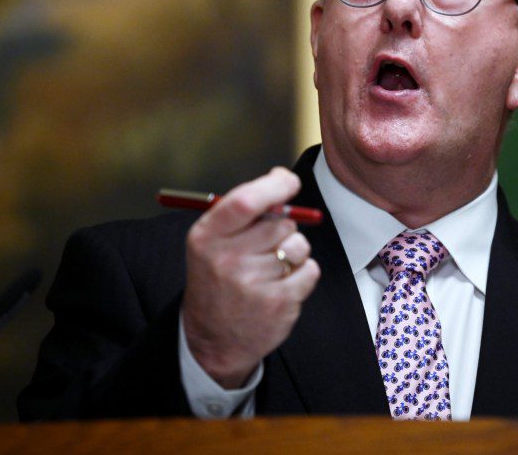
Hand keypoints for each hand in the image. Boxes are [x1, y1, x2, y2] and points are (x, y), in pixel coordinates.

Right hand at [181, 167, 320, 387]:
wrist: (213, 339)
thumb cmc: (217, 279)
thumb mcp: (211, 242)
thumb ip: (242, 210)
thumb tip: (282, 179)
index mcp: (207, 237)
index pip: (246, 201)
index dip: (275, 186)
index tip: (288, 182)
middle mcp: (228, 260)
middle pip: (280, 223)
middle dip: (282, 228)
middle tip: (265, 246)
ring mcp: (254, 284)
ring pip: (298, 245)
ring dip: (293, 252)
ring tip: (271, 268)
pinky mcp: (279, 304)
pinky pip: (309, 269)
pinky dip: (302, 273)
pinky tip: (281, 285)